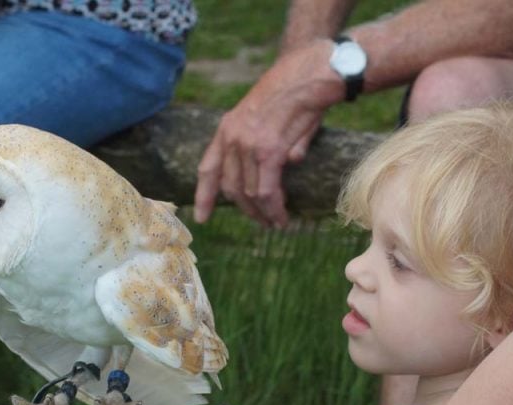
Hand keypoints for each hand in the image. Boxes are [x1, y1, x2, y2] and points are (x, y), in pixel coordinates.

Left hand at [194, 40, 344, 227]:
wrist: (310, 73)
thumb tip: (289, 164)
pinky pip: (266, 191)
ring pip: (249, 194)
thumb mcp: (269, 117)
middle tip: (262, 222)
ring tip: (275, 223)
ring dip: (262, 214)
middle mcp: (232, 138)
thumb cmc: (296, 91)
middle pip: (230, 187)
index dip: (204, 196)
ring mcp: (248, 145)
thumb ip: (269, 143)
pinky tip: (281, 217)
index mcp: (227, 128)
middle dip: (246, 210)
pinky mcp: (269, 151)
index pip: (208, 168)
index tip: (202, 217)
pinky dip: (274, 209)